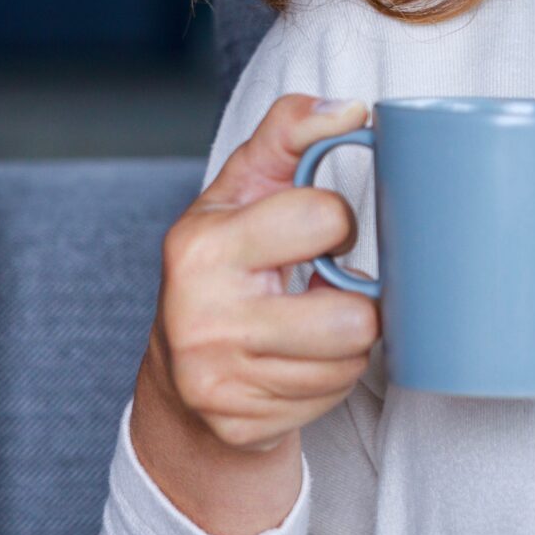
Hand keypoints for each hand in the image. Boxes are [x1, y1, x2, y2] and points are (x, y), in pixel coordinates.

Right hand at [144, 94, 383, 453]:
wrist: (180, 368)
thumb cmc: (225, 262)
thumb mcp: (244, 187)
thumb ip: (289, 133)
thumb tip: (349, 109)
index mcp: (204, 247)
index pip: (324, 218)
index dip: (336, 222)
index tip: (316, 232)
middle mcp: (202, 317)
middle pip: (351, 316)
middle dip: (354, 298)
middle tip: (322, 288)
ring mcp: (218, 380)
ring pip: (349, 359)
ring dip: (347, 341)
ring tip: (313, 323)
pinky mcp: (240, 425)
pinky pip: (332, 397)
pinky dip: (330, 378)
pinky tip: (300, 360)